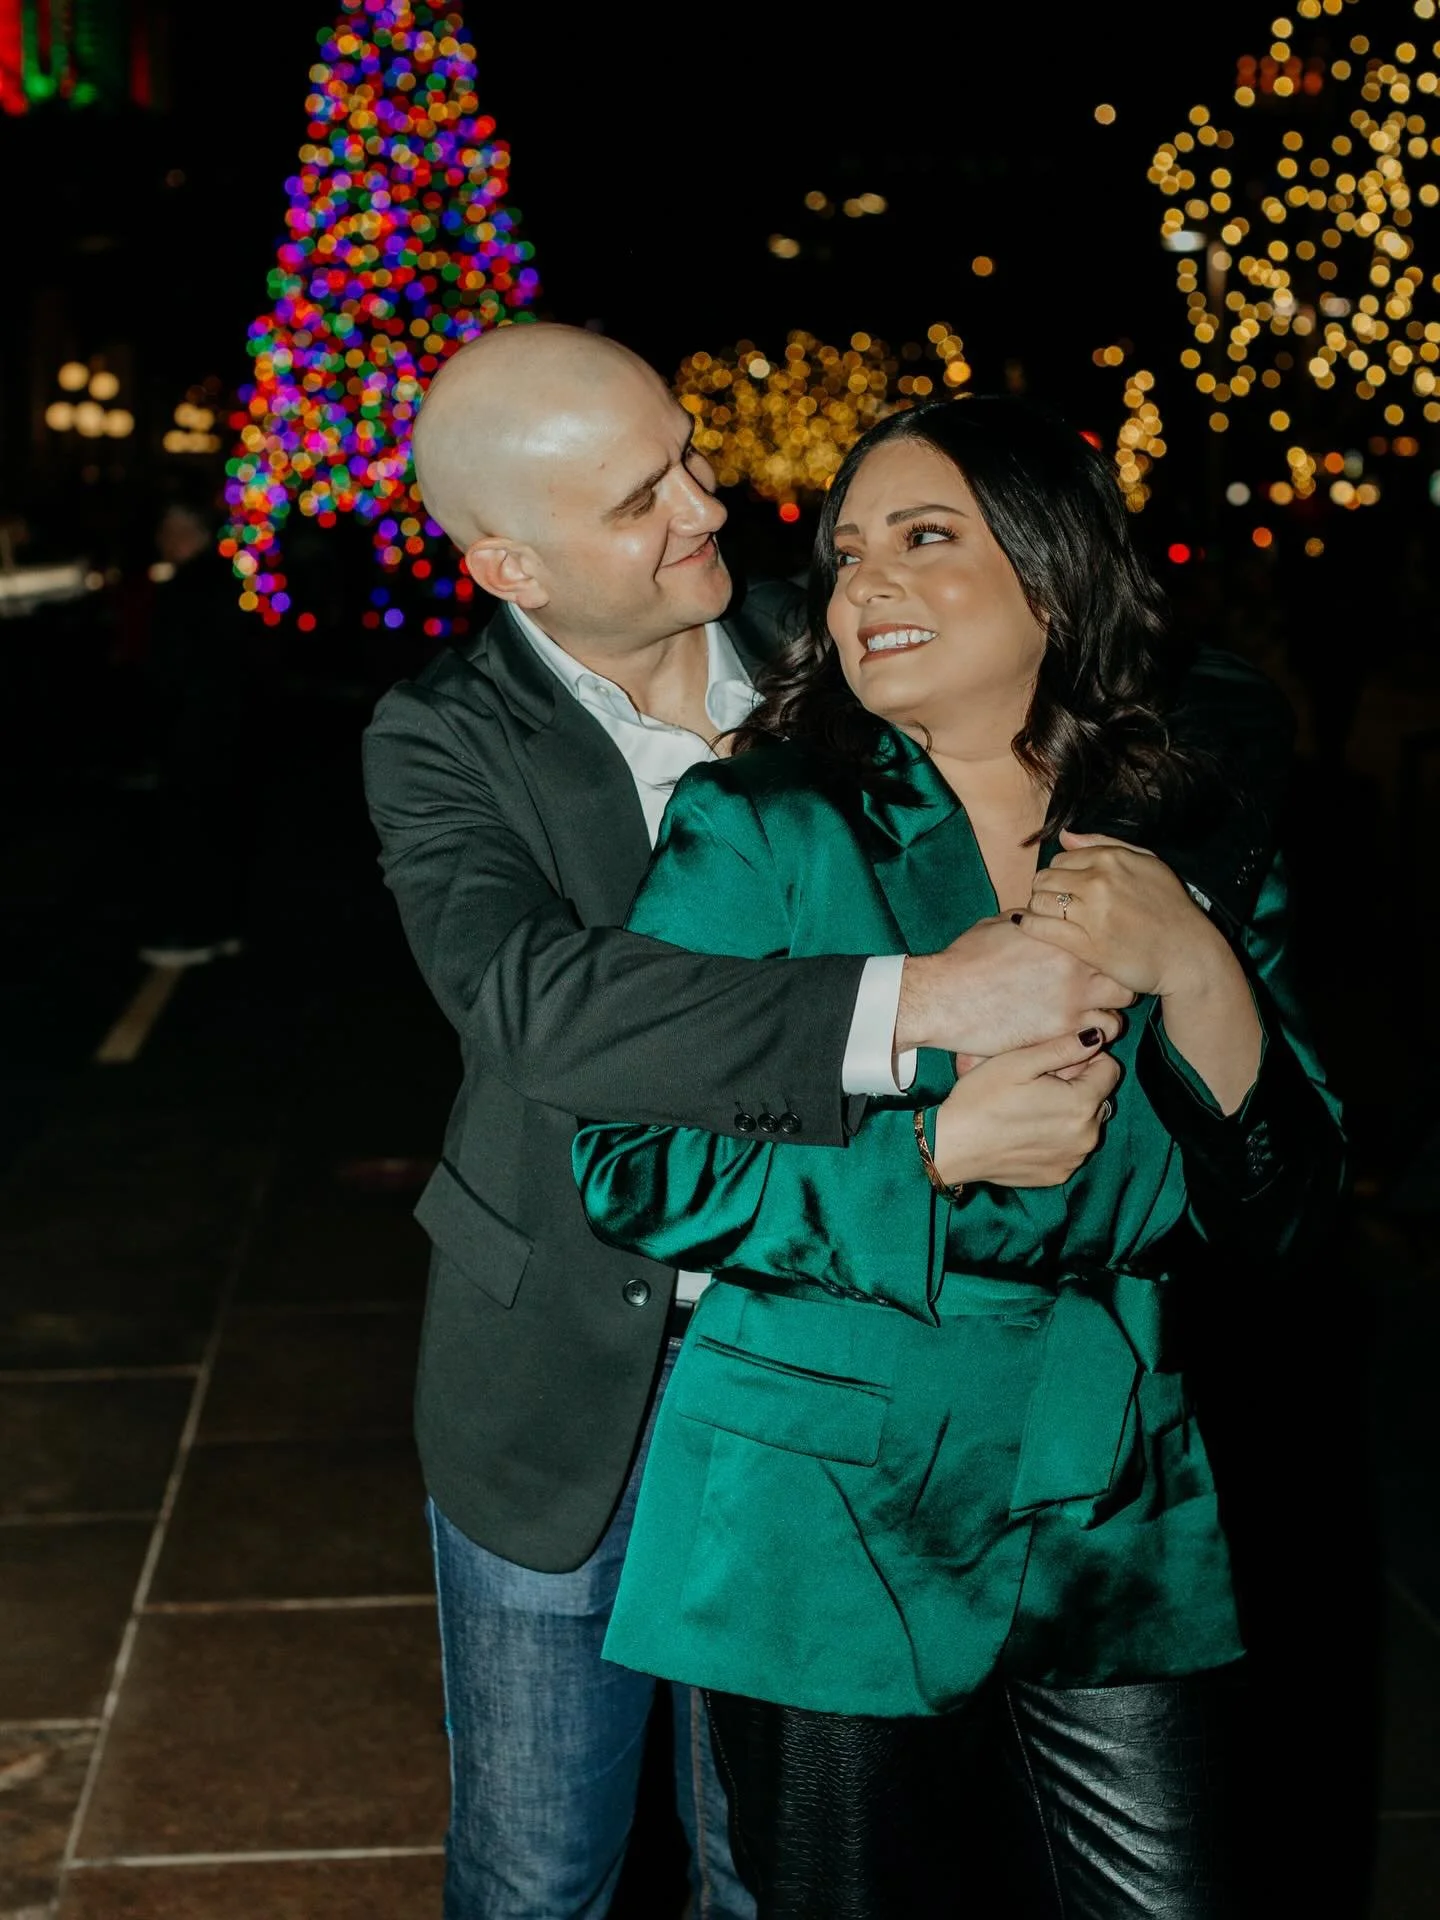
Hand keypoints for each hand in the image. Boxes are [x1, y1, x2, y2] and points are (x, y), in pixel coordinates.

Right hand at [897, 914, 1134, 1057]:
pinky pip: (1101, 1035)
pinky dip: (1094, 1034)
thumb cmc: (966, 959)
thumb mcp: (1001, 924)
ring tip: (1091, 1012)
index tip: (1097, 958)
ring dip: (1110, 1007)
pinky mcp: (1063, 1031)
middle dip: (1118, 977)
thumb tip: (1046, 918)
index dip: (1106, 948)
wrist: (944, 996)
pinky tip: (1077, 1033)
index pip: (1108, 936)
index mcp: (1063, 933)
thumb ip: (1035, 921)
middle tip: (1100, 986)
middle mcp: (1076, 963)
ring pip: (1122, 1004)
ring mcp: (1074, 998)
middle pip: (1124, 971)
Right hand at [933, 1025, 1121, 1188]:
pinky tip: (1027, 1131)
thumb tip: (1096, 1036)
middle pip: (1099, 1097)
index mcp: (1082, 1104)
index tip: (1056, 1063)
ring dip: (1068, 1113)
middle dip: (1078, 1086)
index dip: (1086, 1059)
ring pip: (1086, 1123)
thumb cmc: (982, 1098)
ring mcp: (1074, 1159)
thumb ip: (1064, 1048)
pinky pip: (1070, 1148)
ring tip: (1030, 1109)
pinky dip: (1057, 1137)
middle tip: (1038, 1085)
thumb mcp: (1019, 1062)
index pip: (1111, 1069)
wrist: (952, 1146)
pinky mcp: (1058, 1175)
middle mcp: (1088, 1136)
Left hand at [1012, 830, 1227, 1000]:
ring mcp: (1091, 914)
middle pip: (1045, 879)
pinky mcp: (1086, 944)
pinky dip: (1031, 925)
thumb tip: (1064, 836)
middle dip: (1045, 890)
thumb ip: (1103, 844)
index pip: (1061, 858)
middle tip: (1053, 904)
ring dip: (1038, 909)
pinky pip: (1041, 928)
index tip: (1065, 887)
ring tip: (1048, 917)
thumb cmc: (1170, 908)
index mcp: (1112, 859)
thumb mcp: (1147, 863)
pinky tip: (1034, 927)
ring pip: (1040, 902)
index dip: (1059, 873)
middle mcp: (1098, 882)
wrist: (1187, 953)